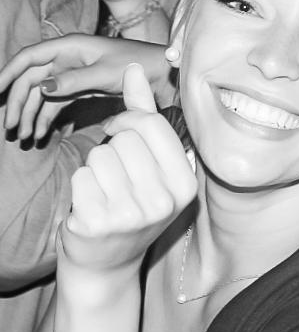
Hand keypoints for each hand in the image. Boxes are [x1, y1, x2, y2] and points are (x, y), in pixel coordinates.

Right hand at [0, 35, 173, 142]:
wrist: (164, 75)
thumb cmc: (138, 66)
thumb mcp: (105, 73)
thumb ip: (73, 80)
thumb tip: (41, 87)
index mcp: (69, 46)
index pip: (28, 57)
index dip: (8, 73)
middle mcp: (67, 58)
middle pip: (31, 80)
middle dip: (18, 104)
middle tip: (10, 128)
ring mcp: (73, 74)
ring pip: (42, 95)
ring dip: (30, 115)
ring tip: (24, 137)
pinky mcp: (82, 89)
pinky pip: (57, 104)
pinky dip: (47, 118)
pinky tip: (40, 135)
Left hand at [60, 64, 195, 278]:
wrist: (106, 264)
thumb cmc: (130, 206)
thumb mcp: (150, 165)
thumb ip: (144, 114)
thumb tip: (134, 67)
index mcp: (185, 185)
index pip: (151, 125)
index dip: (127, 121)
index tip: (120, 134)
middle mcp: (164, 201)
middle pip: (123, 139)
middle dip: (111, 148)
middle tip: (115, 175)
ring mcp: (131, 215)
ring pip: (99, 155)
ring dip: (94, 168)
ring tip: (104, 192)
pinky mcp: (98, 223)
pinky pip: (80, 176)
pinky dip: (80, 186)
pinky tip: (90, 206)